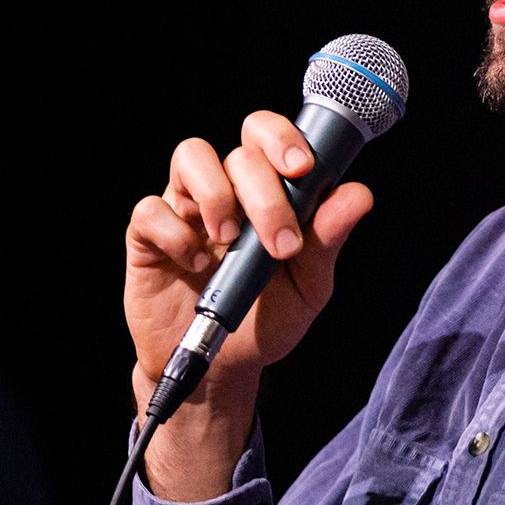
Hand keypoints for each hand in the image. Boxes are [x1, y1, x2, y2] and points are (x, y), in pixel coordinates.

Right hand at [125, 111, 373, 500]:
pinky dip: (175, 233)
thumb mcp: (307, 288)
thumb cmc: (265, 319)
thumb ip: (328, 241)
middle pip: (238, 150)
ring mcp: (185, 209)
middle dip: (264, 191)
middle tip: (280, 243)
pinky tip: (195, 261)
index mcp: (266, 191)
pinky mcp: (147, 237)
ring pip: (190, 155)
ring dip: (217, 194)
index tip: (303, 169)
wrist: (220, 369)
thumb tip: (358, 195)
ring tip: (230, 241)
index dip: (283, 138)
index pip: (269, 135)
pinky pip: (150, 209)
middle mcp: (225, 189)